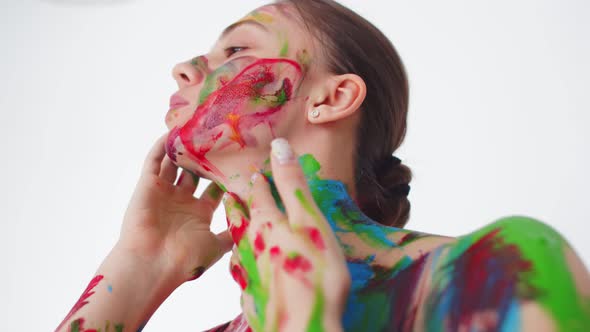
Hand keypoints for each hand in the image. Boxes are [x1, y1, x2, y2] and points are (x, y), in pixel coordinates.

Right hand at [118, 133, 232, 285]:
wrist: (152, 265)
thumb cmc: (185, 260)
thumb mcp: (218, 245)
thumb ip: (234, 231)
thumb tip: (255, 221)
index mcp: (199, 214)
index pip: (216, 188)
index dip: (227, 174)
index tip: (242, 159)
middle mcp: (182, 201)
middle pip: (197, 172)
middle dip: (208, 158)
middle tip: (224, 139)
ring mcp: (164, 193)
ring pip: (175, 163)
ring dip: (185, 149)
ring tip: (199, 128)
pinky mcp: (147, 186)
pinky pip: (153, 161)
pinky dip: (161, 146)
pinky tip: (173, 132)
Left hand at [223, 138, 349, 331]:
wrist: (304, 328)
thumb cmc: (315, 274)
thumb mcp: (309, 222)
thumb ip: (293, 186)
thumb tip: (278, 148)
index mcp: (265, 224)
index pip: (258, 194)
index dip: (258, 181)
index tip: (254, 171)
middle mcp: (251, 246)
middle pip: (240, 219)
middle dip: (237, 204)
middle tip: (230, 194)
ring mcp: (250, 272)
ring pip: (238, 247)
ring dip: (239, 235)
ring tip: (241, 230)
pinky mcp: (253, 296)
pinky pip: (246, 275)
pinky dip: (247, 266)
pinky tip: (252, 270)